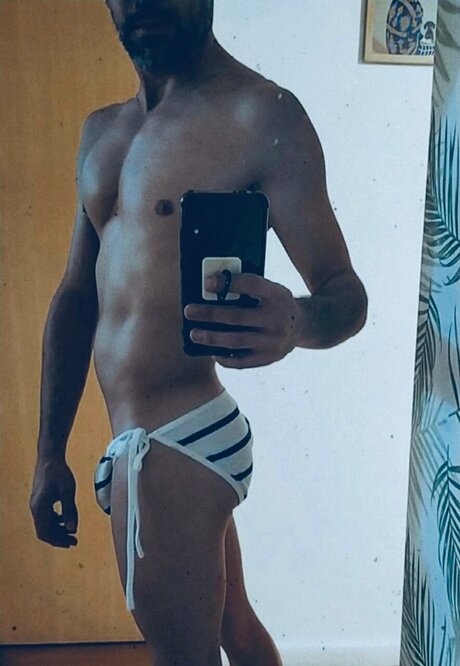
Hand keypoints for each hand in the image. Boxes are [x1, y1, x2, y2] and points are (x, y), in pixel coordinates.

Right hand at [29, 457, 78, 547]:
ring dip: (57, 530)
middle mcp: (35, 508)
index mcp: (40, 507)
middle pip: (44, 531)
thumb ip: (70, 511)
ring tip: (71, 532)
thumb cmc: (59, 472)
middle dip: (59, 537)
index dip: (58, 540)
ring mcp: (36, 504)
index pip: (45, 532)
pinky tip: (65, 519)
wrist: (50, 457)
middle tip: (74, 541)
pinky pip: (45, 516)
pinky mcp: (39, 499)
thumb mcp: (68, 492)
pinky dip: (55, 521)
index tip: (71, 543)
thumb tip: (72, 530)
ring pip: (44, 524)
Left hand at [184, 272, 302, 367]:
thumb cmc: (277, 304)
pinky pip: (242, 361)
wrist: (303, 326)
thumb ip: (248, 288)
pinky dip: (225, 358)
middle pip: (238, 317)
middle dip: (210, 314)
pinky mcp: (268, 358)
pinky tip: (211, 352)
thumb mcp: (271, 289)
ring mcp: (273, 342)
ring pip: (237, 341)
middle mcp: (277, 319)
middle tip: (189, 311)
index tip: (206, 283)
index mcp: (277, 296)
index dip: (228, 284)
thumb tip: (212, 288)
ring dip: (212, 338)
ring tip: (194, 334)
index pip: (252, 285)